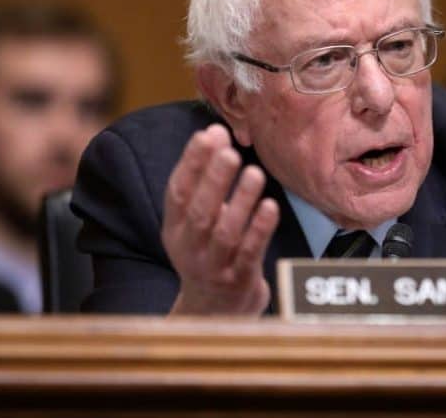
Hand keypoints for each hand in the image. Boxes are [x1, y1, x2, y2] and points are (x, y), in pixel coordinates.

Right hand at [162, 124, 279, 314]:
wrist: (215, 311)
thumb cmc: (209, 252)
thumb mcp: (193, 222)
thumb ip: (203, 182)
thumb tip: (215, 133)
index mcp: (175, 228)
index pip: (177, 191)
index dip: (192, 162)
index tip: (209, 134)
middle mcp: (189, 248)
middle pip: (199, 211)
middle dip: (214, 180)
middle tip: (230, 152)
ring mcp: (214, 267)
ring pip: (225, 232)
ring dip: (241, 201)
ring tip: (255, 172)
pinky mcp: (240, 281)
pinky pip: (250, 253)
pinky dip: (259, 229)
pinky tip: (271, 206)